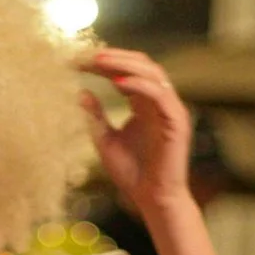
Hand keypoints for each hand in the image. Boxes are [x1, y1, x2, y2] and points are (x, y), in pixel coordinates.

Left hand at [81, 47, 194, 214]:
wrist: (152, 199)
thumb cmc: (132, 173)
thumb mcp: (105, 140)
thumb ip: (95, 117)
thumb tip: (80, 92)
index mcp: (143, 103)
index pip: (126, 71)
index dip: (104, 63)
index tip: (77, 61)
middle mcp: (159, 101)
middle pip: (141, 64)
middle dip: (114, 57)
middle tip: (88, 55)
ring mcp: (170, 109)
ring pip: (153, 72)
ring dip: (126, 64)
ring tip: (100, 62)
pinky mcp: (177, 120)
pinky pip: (160, 94)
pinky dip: (140, 84)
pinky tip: (118, 83)